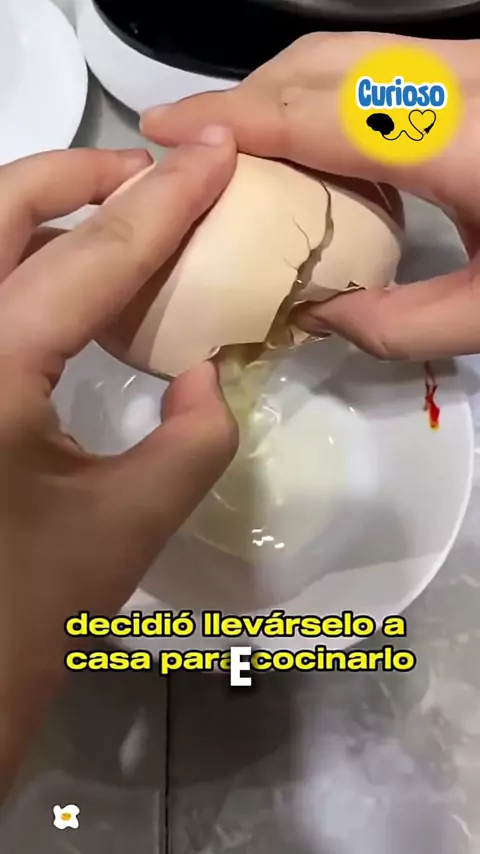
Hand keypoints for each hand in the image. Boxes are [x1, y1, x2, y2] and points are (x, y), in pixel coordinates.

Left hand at [0, 134, 237, 795]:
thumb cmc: (33, 610)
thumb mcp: (134, 520)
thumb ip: (199, 434)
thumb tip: (209, 366)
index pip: (95, 257)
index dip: (168, 199)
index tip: (218, 152)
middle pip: (1, 207)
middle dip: (83, 174)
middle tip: (156, 178)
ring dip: (50, 215)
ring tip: (123, 222)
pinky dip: (27, 271)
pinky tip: (74, 293)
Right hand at [142, 33, 479, 360]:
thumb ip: (400, 324)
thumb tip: (319, 316)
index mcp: (456, 139)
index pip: (315, 114)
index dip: (232, 119)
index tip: (162, 128)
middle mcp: (454, 80)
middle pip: (318, 64)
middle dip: (245, 100)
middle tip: (202, 156)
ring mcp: (465, 63)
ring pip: (345, 53)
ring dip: (282, 93)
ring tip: (246, 152)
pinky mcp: (472, 68)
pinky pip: (376, 66)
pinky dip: (325, 96)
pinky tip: (317, 147)